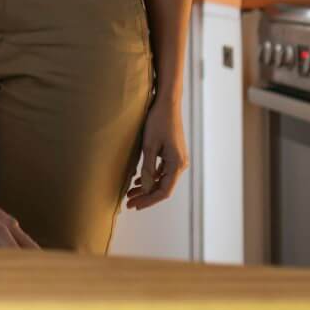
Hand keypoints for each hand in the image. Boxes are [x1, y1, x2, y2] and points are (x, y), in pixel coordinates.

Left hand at [126, 96, 187, 210]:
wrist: (167, 103)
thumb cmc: (157, 121)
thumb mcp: (149, 146)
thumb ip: (148, 169)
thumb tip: (146, 189)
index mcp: (177, 164)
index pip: (164, 191)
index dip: (149, 200)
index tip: (135, 206)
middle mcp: (181, 164)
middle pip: (163, 188)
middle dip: (146, 196)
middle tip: (129, 203)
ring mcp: (178, 159)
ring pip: (162, 180)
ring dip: (147, 188)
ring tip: (130, 194)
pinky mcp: (173, 154)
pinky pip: (163, 171)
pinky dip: (151, 177)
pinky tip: (138, 181)